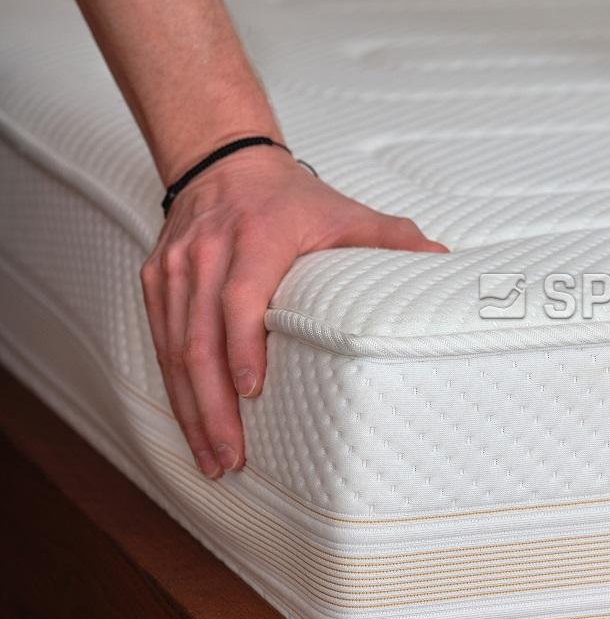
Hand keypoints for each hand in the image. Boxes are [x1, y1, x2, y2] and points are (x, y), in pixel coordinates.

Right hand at [140, 146, 447, 477]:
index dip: (242, 345)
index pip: (239, 297)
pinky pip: (160, 342)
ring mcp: (174, 270)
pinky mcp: (156, 282)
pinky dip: (175, 389)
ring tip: (214, 457)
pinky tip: (193, 425)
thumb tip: (444, 265)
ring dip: (191, 409)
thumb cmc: (291, 199)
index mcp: (255, 238)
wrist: (226, 161)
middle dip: (212, 405)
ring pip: (173, 349)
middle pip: (198, 338)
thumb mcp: (346, 211)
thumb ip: (393, 239)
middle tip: (232, 455)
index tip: (253, 391)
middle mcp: (206, 253)